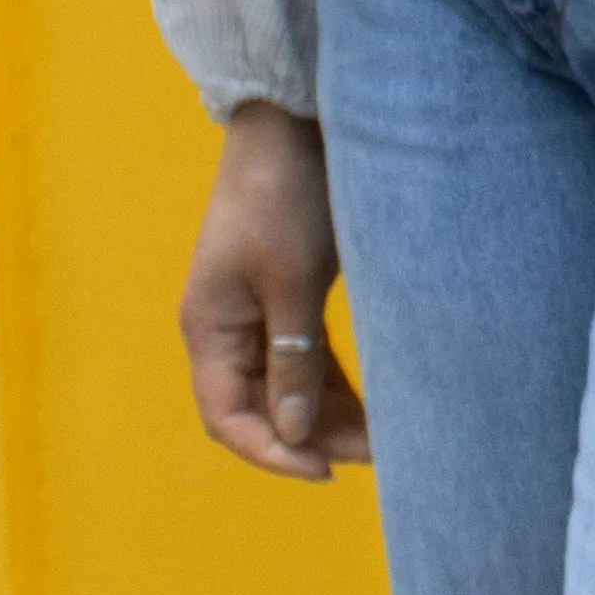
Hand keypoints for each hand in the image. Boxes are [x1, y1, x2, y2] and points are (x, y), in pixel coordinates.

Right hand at [180, 104, 367, 480]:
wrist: (293, 122)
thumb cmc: (286, 195)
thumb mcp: (294, 280)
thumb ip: (293, 359)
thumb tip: (295, 432)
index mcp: (209, 327)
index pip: (228, 418)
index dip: (274, 453)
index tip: (328, 472)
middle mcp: (224, 328)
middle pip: (260, 409)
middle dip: (314, 438)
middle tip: (378, 455)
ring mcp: (253, 313)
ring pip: (288, 387)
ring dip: (330, 415)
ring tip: (385, 438)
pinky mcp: (284, 296)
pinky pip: (305, 359)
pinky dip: (336, 383)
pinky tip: (375, 402)